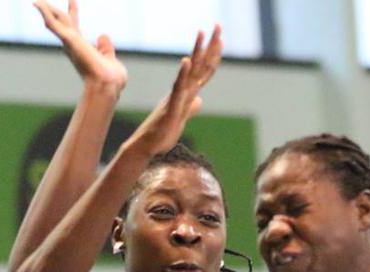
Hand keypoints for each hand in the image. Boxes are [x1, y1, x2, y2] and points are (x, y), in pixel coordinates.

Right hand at [33, 0, 126, 89]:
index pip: (75, 26)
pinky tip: (38, 4)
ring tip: (37, 1)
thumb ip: (105, 48)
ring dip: (46, 9)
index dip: (74, 12)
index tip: (72, 0)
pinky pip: (54, 24)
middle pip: (62, 21)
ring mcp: (70, 42)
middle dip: (55, 9)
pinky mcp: (69, 40)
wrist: (107, 84)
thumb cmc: (110, 77)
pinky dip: (45, 13)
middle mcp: (73, 45)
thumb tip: (103, 35)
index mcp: (82, 48)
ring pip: (55, 21)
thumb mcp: (109, 58)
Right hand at [127, 26, 222, 155]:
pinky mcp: (172, 107)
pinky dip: (183, 74)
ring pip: (189, 71)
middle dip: (209, 46)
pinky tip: (186, 61)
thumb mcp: (182, 119)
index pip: (203, 71)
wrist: (148, 146)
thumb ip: (190, 108)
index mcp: (186, 93)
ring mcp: (176, 97)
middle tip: (218, 26)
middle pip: (199, 64)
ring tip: (201, 33)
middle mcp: (182, 90)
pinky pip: (178, 88)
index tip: (221, 38)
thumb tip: (198, 101)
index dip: (213, 55)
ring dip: (196, 52)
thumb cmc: (162, 133)